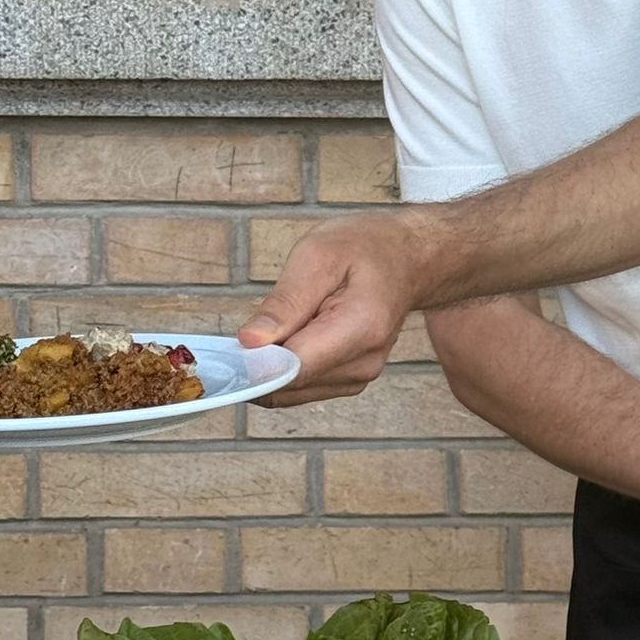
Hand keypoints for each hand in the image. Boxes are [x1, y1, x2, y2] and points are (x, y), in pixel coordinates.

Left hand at [238, 213, 425, 404]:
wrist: (409, 259)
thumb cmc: (366, 248)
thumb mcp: (318, 255)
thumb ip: (284, 303)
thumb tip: (249, 344)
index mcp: (360, 328)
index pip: (292, 369)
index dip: (253, 364)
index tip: (230, 349)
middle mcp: (363, 363)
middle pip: (287, 384)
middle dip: (259, 361)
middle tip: (258, 321)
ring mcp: (359, 377)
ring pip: (289, 391)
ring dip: (272, 365)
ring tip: (286, 322)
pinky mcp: (350, 382)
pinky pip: (300, 387)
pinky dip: (285, 368)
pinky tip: (295, 335)